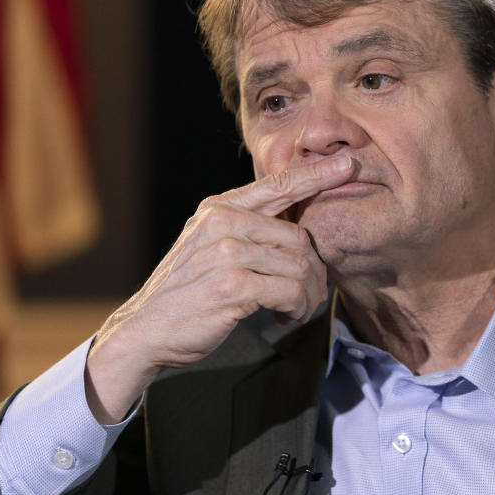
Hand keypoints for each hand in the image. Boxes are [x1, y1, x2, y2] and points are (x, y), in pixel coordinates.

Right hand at [84, 155, 354, 423]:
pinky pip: (291, 290)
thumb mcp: (210, 246)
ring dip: (307, 294)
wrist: (145, 330)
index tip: (349, 164)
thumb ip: (246, 228)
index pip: (279, 184)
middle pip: (300, 237)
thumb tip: (297, 228)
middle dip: (314, 271)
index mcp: (220, 207)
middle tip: (308, 296)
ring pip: (300, 265)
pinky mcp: (233, 284)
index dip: (317, 174)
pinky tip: (284, 317)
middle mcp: (223, 222)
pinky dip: (297, 307)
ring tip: (296, 309)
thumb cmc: (187, 291)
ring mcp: (227, 252)